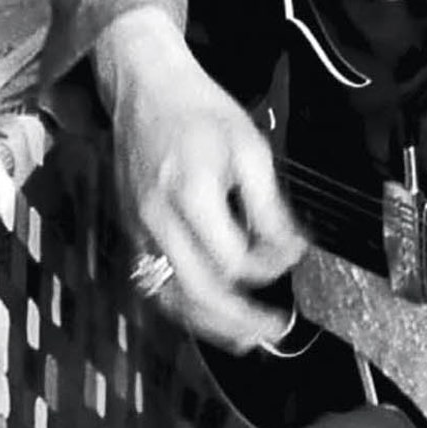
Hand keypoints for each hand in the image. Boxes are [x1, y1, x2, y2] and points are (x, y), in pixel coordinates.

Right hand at [96, 8, 304, 350]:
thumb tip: (290, 251)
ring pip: (170, 297)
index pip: (233, 258)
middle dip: (240, 319)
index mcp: (191, 193)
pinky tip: (212, 315)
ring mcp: (139, 228)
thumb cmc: (202, 112)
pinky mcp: (131, 231)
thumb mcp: (252, 149)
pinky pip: (155, 281)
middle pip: (198, 290)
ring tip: (247, 339)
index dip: (270, 265)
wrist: (147, 88)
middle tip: (275, 329)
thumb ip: (269, 207)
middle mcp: (158, 218)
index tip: (294, 253)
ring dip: (210, 325)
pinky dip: (184, 306)